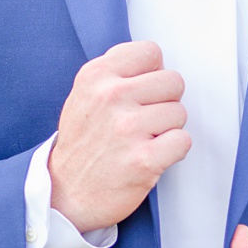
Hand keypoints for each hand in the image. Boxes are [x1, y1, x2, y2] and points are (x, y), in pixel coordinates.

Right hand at [46, 41, 190, 232]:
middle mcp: (110, 97)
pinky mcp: (144, 159)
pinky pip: (183, 141)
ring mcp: (127, 128)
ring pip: (180, 113)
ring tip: (141, 140)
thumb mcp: (84, 95)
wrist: (65, 194)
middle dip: (163, 102)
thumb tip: (155, 65)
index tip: (140, 91)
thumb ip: (116, 73)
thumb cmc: (81, 145)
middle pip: (173, 81)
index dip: (151, 73)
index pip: (151, 52)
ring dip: (167, 129)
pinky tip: (150, 155)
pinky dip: (172, 151)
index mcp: (95, 76)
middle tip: (142, 120)